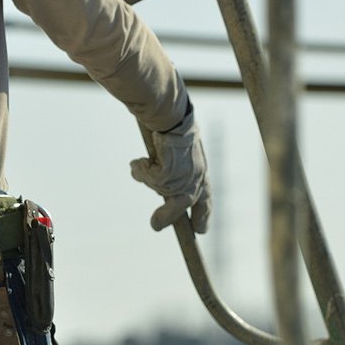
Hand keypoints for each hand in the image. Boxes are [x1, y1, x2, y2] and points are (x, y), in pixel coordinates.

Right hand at [129, 104, 212, 232]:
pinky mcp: (170, 173)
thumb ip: (168, 170)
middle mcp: (196, 177)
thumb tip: (140, 176)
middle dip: (166, 217)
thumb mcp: (176, 153)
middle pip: (183, 204)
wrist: (171, 115)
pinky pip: (150, 179)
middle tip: (154, 225)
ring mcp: (184, 176)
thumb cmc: (173, 128)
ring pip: (159, 188)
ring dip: (146, 177)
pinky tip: (138, 160)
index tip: (201, 230)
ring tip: (139, 163)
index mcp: (202, 171)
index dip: (203, 215)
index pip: (206, 199)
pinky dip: (141, 170)